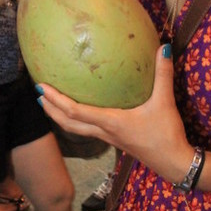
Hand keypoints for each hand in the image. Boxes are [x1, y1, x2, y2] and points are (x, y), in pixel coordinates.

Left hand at [38, 44, 193, 183]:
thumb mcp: (165, 102)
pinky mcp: (115, 140)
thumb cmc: (166, 134)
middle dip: (50, 109)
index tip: (41, 87)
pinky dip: (76, 120)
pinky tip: (80, 111)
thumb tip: (163, 47)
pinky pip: (88, 130)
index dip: (56, 100)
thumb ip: (163, 74)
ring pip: (76, 129)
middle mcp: (104, 131)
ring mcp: (108, 138)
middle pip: (68, 123)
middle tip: (37, 94)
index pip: (75, 111)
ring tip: (49, 103)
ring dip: (60, 116)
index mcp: (110, 121)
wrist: (173, 162)